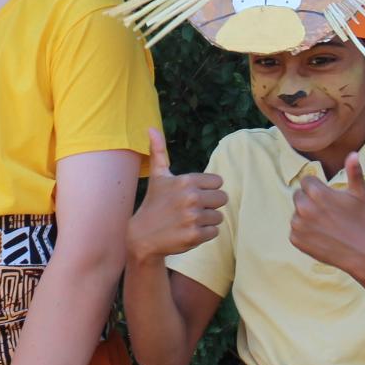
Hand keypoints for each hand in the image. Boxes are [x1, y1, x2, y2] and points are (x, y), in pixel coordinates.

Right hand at [128, 129, 227, 263]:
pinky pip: (214, 232)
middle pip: (223, 198)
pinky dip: (204, 234)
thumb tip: (151, 127)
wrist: (142, 236)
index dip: (207, 189)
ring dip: (206, 220)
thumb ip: (158, 151)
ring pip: (219, 216)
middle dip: (210, 205)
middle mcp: (191, 197)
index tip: (192, 195)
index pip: (218, 182)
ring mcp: (193, 217)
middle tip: (192, 209)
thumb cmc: (153, 203)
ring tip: (188, 221)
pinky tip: (188, 231)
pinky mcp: (195, 235)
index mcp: (186, 180)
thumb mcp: (157, 176)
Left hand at [289, 151, 364, 279]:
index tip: (329, 198)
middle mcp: (303, 207)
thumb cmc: (362, 221)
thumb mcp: (360, 194)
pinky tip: (321, 236)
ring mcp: (298, 225)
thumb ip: (354, 172)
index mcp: (316, 192)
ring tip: (326, 225)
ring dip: (306, 217)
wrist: (363, 254)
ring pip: (296, 213)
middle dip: (310, 201)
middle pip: (298, 196)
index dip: (318, 188)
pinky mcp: (295, 240)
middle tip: (328, 212)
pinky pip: (294, 230)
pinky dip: (304, 233)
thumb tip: (353, 153)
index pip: (306, 181)